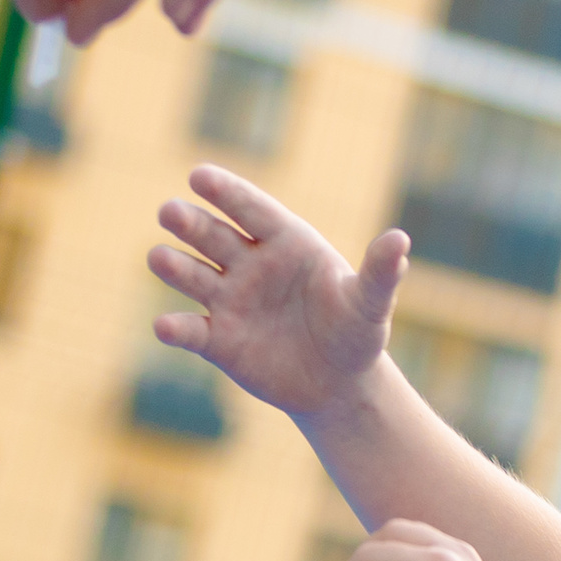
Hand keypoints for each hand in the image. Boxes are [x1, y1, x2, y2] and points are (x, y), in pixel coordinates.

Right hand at [149, 165, 408, 419]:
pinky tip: (165, 327)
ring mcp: (230, 300)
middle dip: (188, 222)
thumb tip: (400, 239)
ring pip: (191, 274)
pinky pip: (190, 331)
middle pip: (211, 234)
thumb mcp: (370, 304)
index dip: (225, 192)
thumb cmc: (356, 333)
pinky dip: (175, 329)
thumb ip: (380, 272)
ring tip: (159, 258)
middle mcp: (250, 264)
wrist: (340, 384)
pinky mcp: (218, 340)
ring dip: (173, 265)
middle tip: (170, 212)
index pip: (250, 209)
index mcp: (286, 242)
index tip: (199, 175)